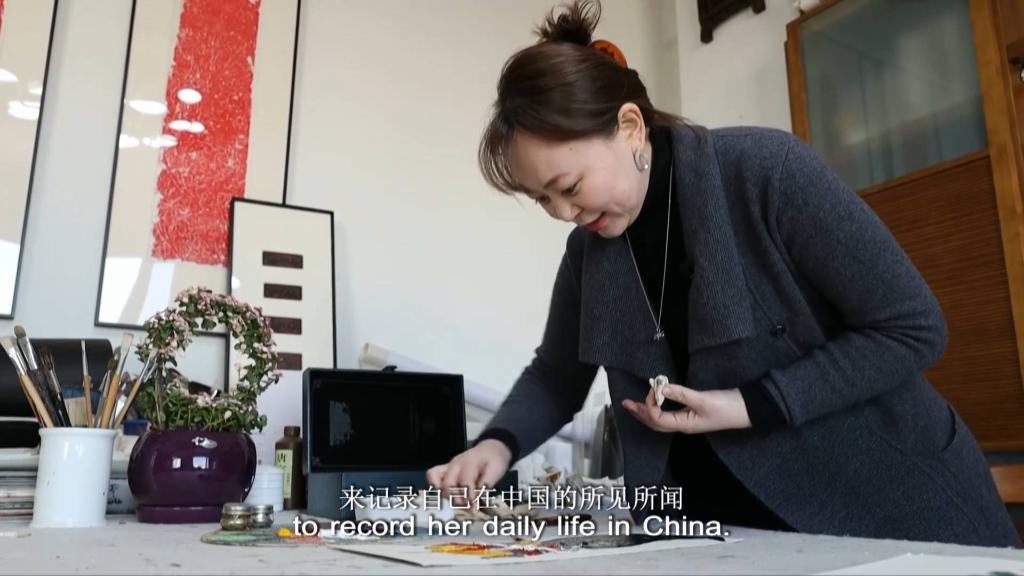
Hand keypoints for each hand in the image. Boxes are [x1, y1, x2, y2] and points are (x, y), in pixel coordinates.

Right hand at [426, 439, 511, 505]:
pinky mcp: (445, 469)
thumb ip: (486, 485)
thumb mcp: (496, 471)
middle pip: (448, 484)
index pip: (465, 481)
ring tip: (461, 503)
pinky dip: (436, 488)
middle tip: (468, 507)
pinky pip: (432, 475)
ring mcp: (449, 466)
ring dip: (448, 497)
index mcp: (470, 462)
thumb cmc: (494, 461)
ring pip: (439, 482)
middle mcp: (456, 463)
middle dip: (457, 499)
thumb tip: (476, 502)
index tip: (475, 508)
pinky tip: (448, 496)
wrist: (490, 449)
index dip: (469, 496)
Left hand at [622, 383, 751, 432]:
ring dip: (646, 411)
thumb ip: (681, 393)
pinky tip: (657, 401)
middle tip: (625, 403)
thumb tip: (660, 387)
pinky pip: (669, 414)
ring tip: (634, 404)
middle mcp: (683, 425)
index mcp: (684, 425)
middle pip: (655, 422)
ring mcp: (688, 420)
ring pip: (661, 419)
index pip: (657, 418)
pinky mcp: (693, 413)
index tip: (653, 388)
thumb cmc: (728, 407)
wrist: (748, 409)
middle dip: (639, 413)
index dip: (650, 404)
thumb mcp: (703, 399)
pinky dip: (659, 407)